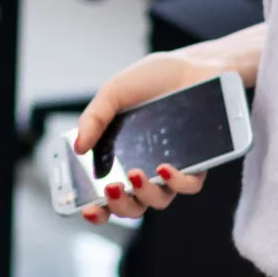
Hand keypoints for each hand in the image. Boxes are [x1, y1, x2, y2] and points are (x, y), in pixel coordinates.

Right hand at [72, 50, 226, 225]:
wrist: (192, 66)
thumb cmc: (152, 80)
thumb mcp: (114, 93)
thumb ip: (94, 118)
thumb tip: (78, 147)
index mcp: (120, 157)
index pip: (106, 195)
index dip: (97, 209)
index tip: (86, 210)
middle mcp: (146, 170)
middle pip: (132, 206)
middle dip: (119, 206)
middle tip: (111, 189)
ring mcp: (173, 170)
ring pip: (159, 200)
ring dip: (144, 193)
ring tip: (134, 174)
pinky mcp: (199, 164)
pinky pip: (189, 185)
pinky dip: (176, 181)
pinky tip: (165, 167)